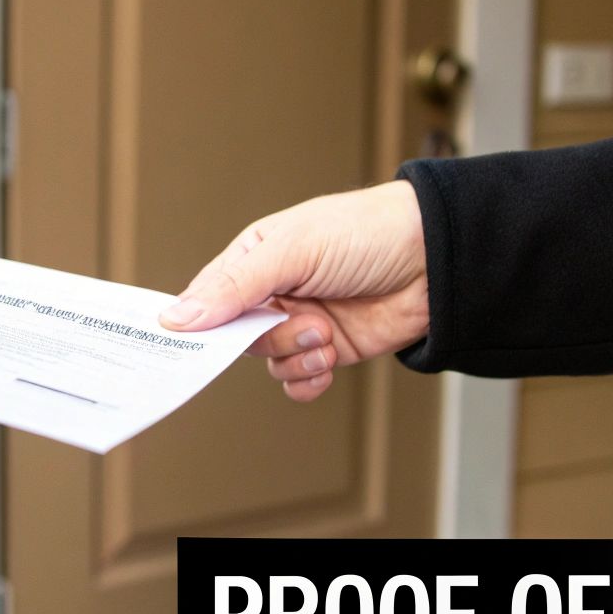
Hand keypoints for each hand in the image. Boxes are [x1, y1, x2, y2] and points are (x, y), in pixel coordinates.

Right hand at [158, 180, 427, 402]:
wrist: (434, 259)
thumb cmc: (366, 232)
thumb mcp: (291, 251)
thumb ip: (234, 286)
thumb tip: (178, 317)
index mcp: (255, 259)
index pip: (208, 298)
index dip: (197, 322)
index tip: (186, 344)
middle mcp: (274, 293)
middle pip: (237, 337)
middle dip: (266, 335)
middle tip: (292, 319)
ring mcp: (301, 323)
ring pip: (269, 361)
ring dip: (295, 354)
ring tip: (325, 331)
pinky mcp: (329, 350)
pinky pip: (298, 381)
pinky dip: (309, 378)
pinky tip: (328, 359)